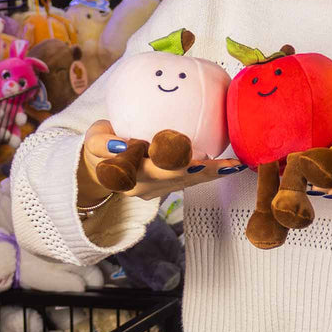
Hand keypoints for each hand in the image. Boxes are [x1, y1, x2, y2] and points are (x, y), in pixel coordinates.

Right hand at [79, 120, 245, 203]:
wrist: (98, 168)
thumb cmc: (100, 147)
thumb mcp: (93, 142)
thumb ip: (104, 144)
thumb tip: (123, 144)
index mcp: (130, 177)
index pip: (156, 170)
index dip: (176, 164)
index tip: (197, 158)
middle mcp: (148, 187)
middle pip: (181, 178)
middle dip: (206, 172)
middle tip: (230, 165)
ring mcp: (160, 189)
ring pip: (191, 181)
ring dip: (215, 174)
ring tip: (238, 166)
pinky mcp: (169, 186)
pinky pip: (193, 179)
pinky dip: (212, 173)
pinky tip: (233, 165)